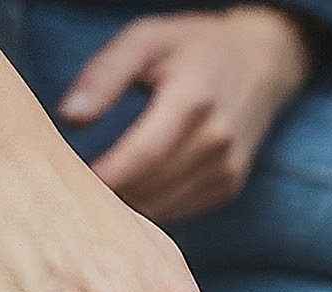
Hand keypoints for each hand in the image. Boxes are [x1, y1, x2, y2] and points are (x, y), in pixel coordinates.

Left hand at [60, 7, 311, 223]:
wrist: (262, 62)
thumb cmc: (194, 46)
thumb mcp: (146, 39)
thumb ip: (105, 74)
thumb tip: (70, 116)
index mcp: (193, 100)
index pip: (141, 156)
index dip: (104, 177)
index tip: (69, 181)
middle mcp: (216, 141)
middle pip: (150, 189)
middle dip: (108, 196)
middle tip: (74, 191)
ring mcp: (226, 170)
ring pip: (162, 209)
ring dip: (126, 209)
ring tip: (97, 194)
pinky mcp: (227, 188)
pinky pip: (178, 213)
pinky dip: (150, 209)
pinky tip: (130, 194)